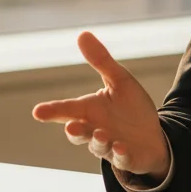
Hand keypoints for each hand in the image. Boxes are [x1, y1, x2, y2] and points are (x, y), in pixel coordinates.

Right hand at [32, 31, 170, 179]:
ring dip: (97, 141)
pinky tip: (121, 146)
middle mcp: (94, 129)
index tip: (37, 112)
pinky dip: (119, 153)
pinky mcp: (126, 157)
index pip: (67, 110)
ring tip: (100, 134)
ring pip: (98, 146)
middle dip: (74, 130)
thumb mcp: (119, 80)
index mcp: (89, 110)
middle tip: (71, 125)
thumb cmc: (131, 108)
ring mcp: (109, 145)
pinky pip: (121, 157)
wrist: (152, 135)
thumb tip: (82, 34)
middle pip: (78, 132)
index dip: (52, 111)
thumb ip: (101, 61)